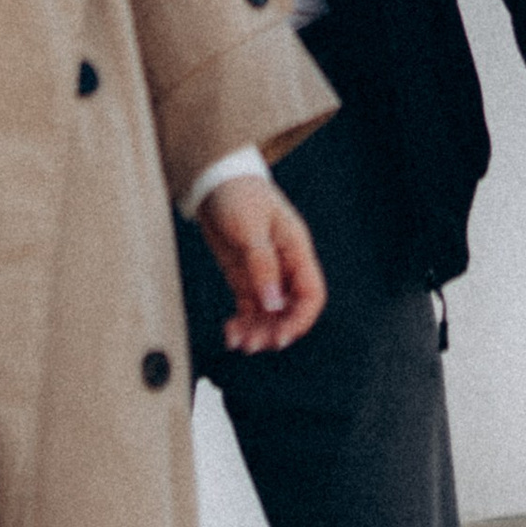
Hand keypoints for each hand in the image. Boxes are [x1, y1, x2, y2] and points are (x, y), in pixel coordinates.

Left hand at [197, 174, 326, 354]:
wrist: (214, 182)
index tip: (281, 336)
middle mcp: (284, 266)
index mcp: (296, 250)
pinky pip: (250, 309)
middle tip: (254, 344)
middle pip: (291, 310)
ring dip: (257, 331)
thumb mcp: (250, 228)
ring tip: (238, 342)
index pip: (311, 294)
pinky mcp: (245, 278)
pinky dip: (243, 324)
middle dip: (275, 330)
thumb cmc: (238, 195)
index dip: (301, 319)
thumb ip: (262, 265)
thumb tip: (273, 303)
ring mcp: (264, 273)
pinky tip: (231, 332)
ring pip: (270, 314)